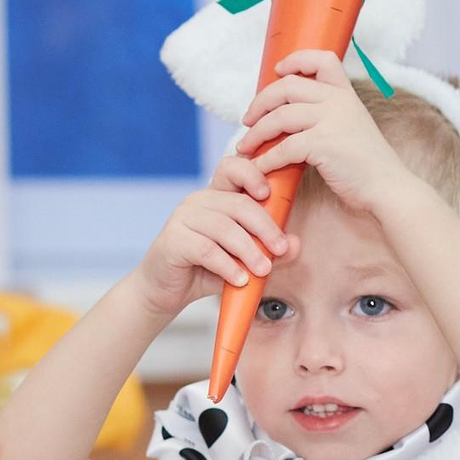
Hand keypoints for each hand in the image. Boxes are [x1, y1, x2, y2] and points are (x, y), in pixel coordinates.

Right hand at [131, 153, 295, 318]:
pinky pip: (206, 249)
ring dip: (248, 250)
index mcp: (216, 197)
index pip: (232, 168)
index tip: (268, 194)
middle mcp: (198, 201)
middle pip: (237, 203)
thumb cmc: (204, 270)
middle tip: (280, 249)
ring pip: (223, 228)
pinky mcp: (173, 240)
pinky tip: (239, 279)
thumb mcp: (242, 259)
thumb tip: (295, 244)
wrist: (165, 292)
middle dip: (264, 226)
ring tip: (263, 270)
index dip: (252, 173)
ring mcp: (182, 219)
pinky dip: (227, 265)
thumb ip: (268, 250)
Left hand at [235, 51, 415, 215]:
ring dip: (256, 133)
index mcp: (346, 93)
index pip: (322, 58)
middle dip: (260, 102)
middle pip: (287, 87)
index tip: (278, 70)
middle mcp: (338, 101)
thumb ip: (329, 114)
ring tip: (245, 146)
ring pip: (279, 117)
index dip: (296, 59)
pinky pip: (284, 148)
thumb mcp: (353, 126)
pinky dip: (266, 159)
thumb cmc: (367, 164)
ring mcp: (331, 121)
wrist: (388, 187)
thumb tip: (291, 115)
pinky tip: (259, 167)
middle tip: (247, 120)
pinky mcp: (324, 145)